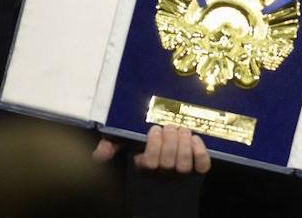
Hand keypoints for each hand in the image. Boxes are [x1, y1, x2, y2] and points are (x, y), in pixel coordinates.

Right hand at [93, 125, 211, 174]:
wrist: (171, 141)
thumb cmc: (146, 141)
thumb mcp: (127, 141)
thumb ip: (112, 144)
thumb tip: (99, 154)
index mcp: (146, 167)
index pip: (150, 162)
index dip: (154, 145)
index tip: (155, 128)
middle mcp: (164, 174)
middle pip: (168, 163)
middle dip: (170, 141)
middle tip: (170, 126)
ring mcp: (182, 173)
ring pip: (184, 165)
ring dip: (184, 144)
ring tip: (183, 129)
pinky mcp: (198, 170)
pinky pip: (202, 166)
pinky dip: (200, 152)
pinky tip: (196, 139)